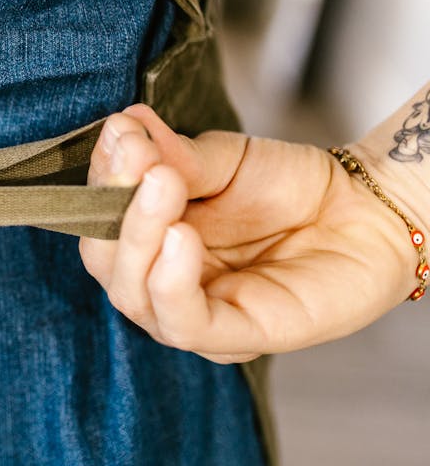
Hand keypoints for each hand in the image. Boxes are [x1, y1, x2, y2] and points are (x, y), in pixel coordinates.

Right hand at [79, 104, 414, 362]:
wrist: (366, 208)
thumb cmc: (290, 187)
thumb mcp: (222, 160)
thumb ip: (172, 154)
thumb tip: (121, 127)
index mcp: (146, 242)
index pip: (99, 220)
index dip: (101, 180)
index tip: (119, 134)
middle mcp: (159, 284)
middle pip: (106, 263)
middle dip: (115, 210)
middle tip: (140, 161)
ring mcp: (195, 315)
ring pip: (135, 296)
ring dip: (139, 238)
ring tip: (163, 185)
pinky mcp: (236, 338)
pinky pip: (184, 323)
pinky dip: (171, 281)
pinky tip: (180, 237)